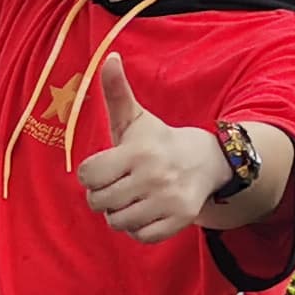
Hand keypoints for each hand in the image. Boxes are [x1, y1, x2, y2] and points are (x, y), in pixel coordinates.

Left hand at [74, 58, 227, 244]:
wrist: (207, 161)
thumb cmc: (157, 140)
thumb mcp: (135, 118)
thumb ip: (116, 92)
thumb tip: (109, 57)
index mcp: (137, 151)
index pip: (88, 176)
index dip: (91, 174)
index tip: (106, 167)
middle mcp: (154, 176)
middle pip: (99, 202)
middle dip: (103, 195)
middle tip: (120, 184)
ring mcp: (169, 200)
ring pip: (117, 222)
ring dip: (119, 214)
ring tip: (133, 197)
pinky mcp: (181, 219)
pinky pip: (140, 237)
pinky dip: (138, 229)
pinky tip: (146, 211)